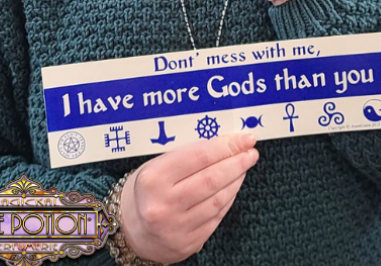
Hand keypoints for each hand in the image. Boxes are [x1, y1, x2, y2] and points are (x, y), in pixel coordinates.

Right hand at [120, 133, 258, 262]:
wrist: (129, 230)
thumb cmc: (148, 190)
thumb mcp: (157, 165)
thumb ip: (189, 155)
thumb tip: (228, 143)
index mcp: (153, 179)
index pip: (200, 156)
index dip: (228, 146)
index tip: (246, 138)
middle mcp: (163, 205)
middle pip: (213, 179)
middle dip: (238, 162)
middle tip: (251, 151)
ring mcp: (176, 228)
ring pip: (218, 199)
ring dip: (237, 180)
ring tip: (244, 165)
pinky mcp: (188, 243)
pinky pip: (217, 216)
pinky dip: (229, 198)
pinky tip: (233, 185)